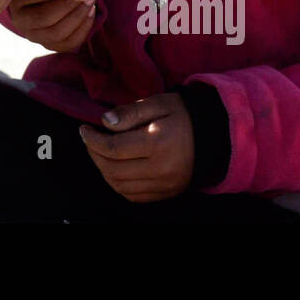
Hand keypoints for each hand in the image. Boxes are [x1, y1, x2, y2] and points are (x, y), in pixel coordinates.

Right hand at [6, 0, 95, 51]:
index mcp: (15, 1)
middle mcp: (21, 22)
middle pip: (45, 17)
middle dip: (69, 3)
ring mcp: (36, 37)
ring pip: (58, 31)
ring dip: (78, 15)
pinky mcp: (52, 46)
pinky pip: (70, 42)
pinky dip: (84, 26)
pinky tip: (91, 11)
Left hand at [80, 93, 194, 202]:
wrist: (215, 136)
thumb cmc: (184, 115)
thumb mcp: (158, 103)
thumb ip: (131, 111)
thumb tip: (105, 122)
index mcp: (158, 143)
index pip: (113, 148)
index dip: (92, 140)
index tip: (84, 129)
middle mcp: (161, 169)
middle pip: (113, 170)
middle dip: (94, 154)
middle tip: (89, 140)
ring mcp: (164, 185)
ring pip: (120, 186)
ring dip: (103, 170)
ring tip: (99, 152)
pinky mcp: (167, 193)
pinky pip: (133, 196)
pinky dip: (118, 184)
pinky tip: (114, 167)